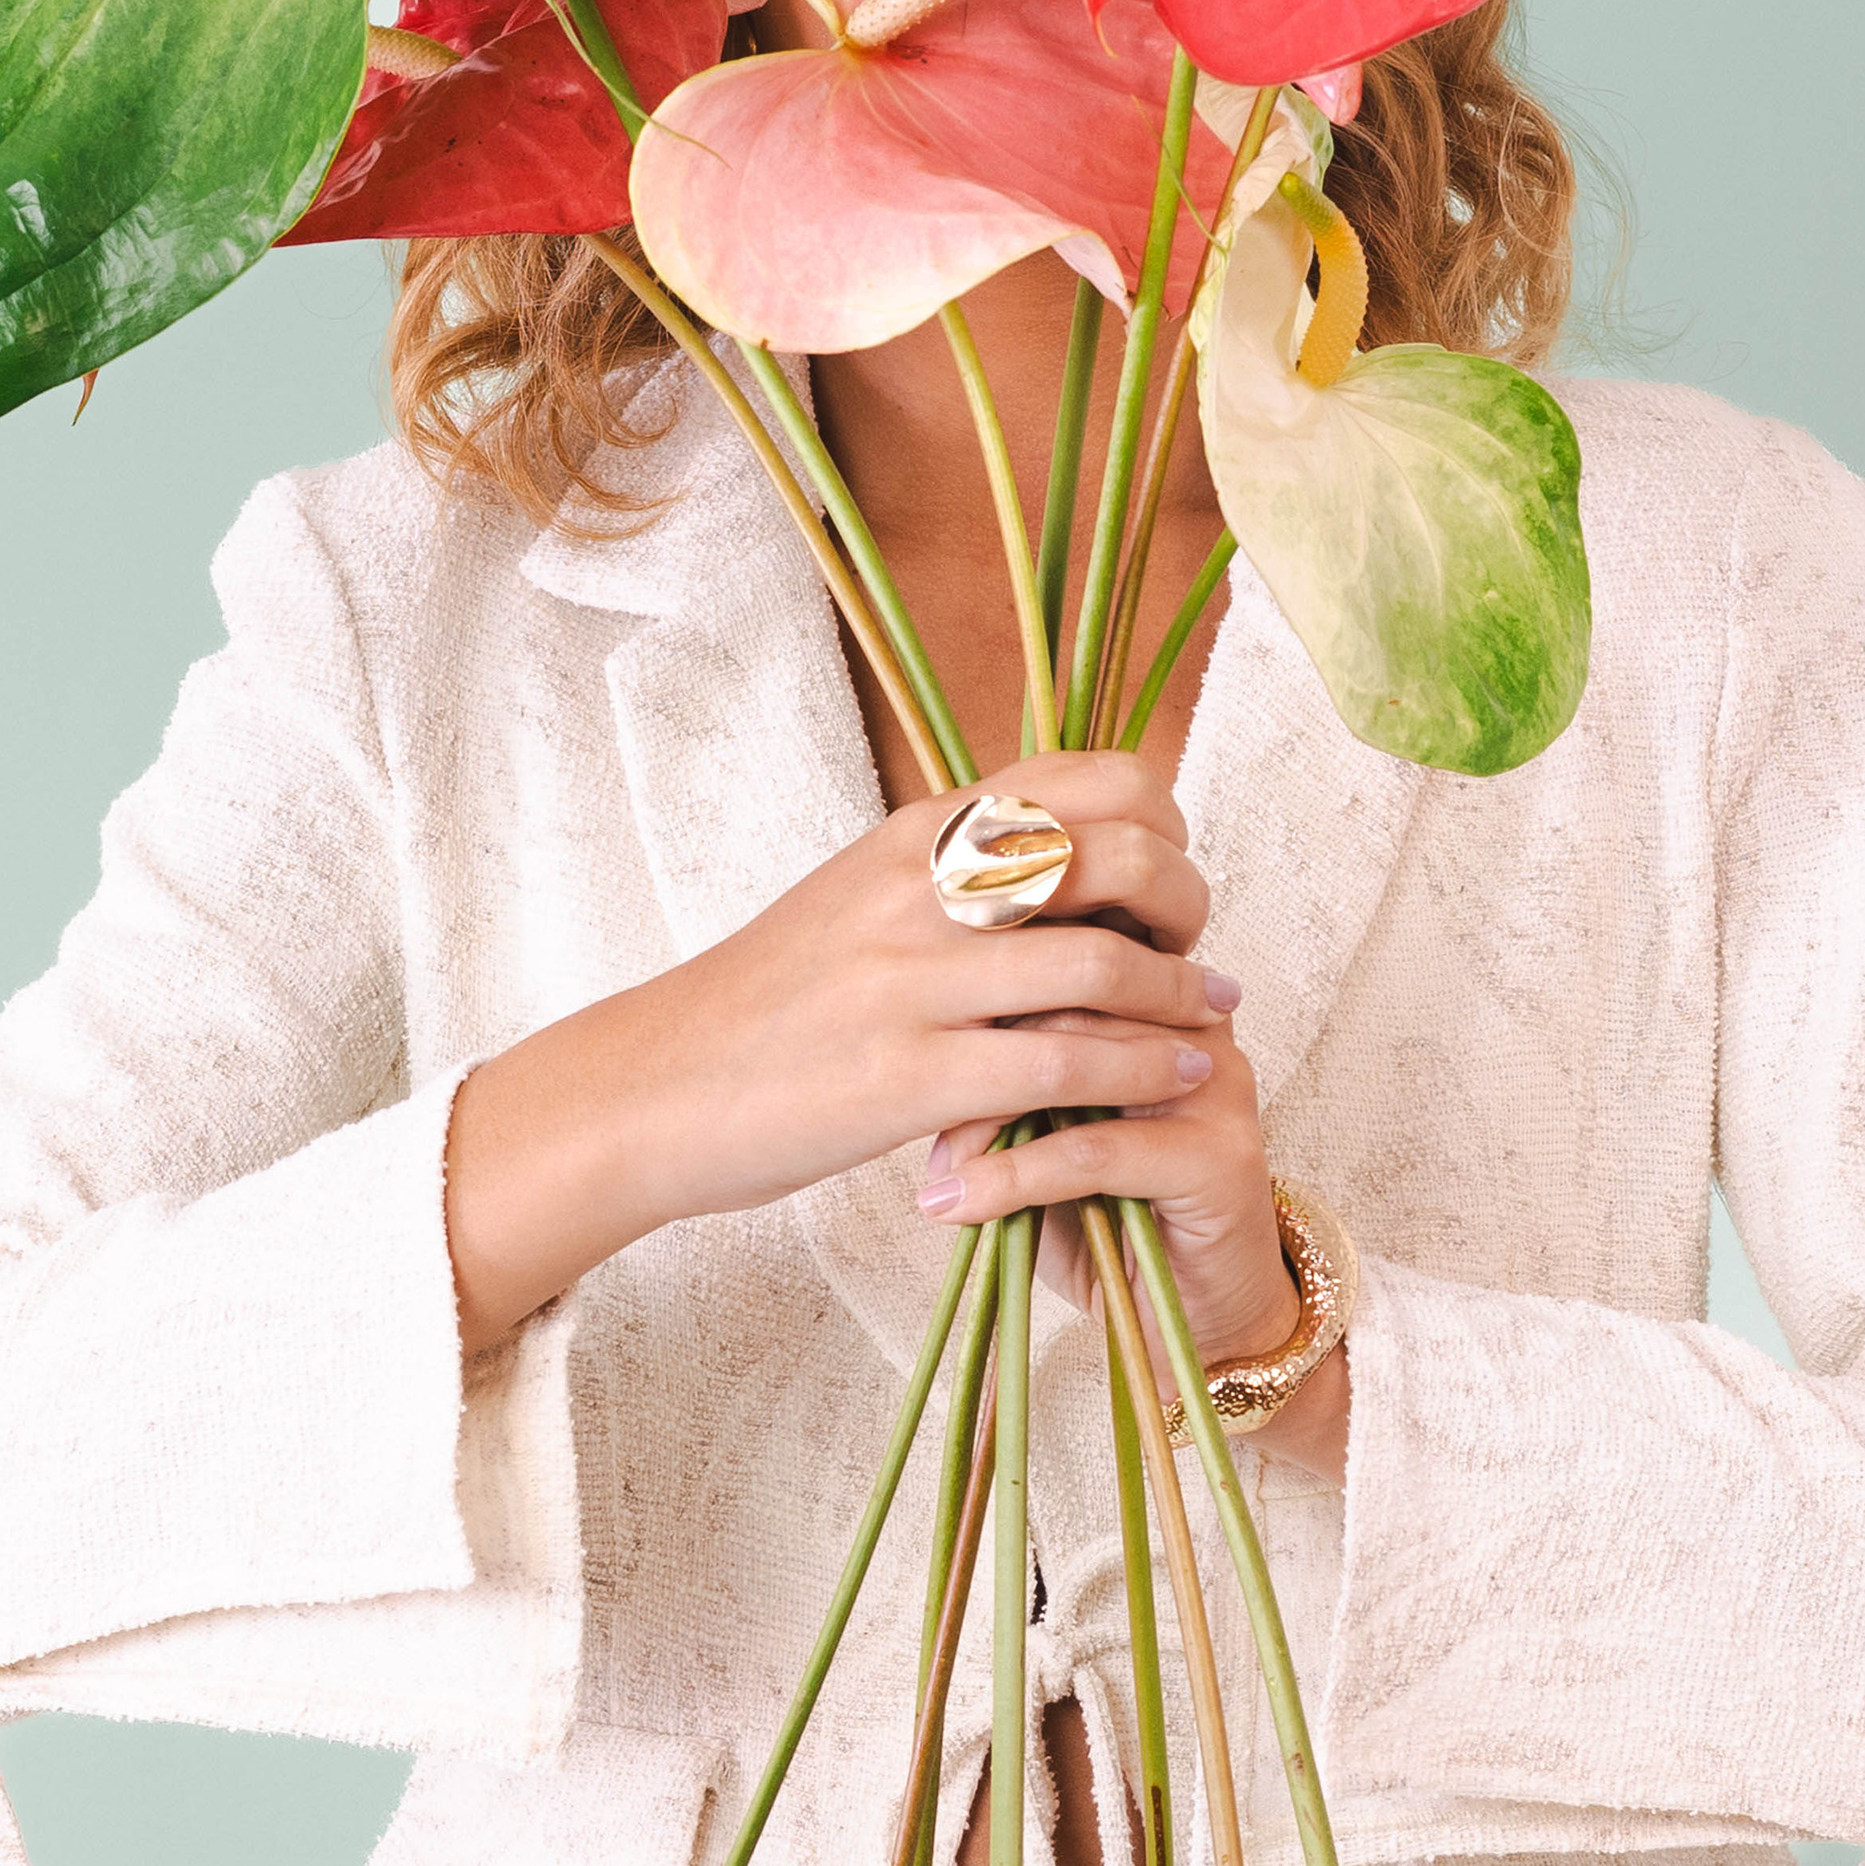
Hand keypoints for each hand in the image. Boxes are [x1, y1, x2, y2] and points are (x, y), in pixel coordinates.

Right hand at [446, 752, 1234, 1345]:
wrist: (654, 1086)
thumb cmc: (766, 1002)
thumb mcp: (857, 895)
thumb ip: (953, 870)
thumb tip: (1061, 858)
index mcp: (915, 833)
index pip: (1084, 778)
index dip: (1161, 820)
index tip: (1170, 872)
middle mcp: (919, 887)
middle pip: (1115, 854)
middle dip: (1186, 903)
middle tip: (1196, 950)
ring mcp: (911, 981)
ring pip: (1102, 963)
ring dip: (1182, 995)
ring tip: (1210, 1019)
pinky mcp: (908, 1077)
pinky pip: (1064, 1063)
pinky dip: (1145, 1069)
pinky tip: (1179, 1080)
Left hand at [910, 1001, 1301, 1378]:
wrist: (1197, 1312)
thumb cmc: (1107, 1218)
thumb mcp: (1036, 1135)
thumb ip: (998, 1080)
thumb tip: (918, 1056)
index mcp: (1152, 995)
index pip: (1055, 954)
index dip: (979, 1001)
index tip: (914, 1058)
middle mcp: (1193, 1022)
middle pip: (1062, 999)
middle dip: (979, 1059)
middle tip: (922, 1120)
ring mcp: (1214, 1085)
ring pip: (1077, 1066)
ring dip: (989, 1120)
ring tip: (943, 1170)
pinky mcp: (1221, 1156)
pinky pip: (1094, 1150)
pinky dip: (1015, 1178)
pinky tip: (961, 1205)